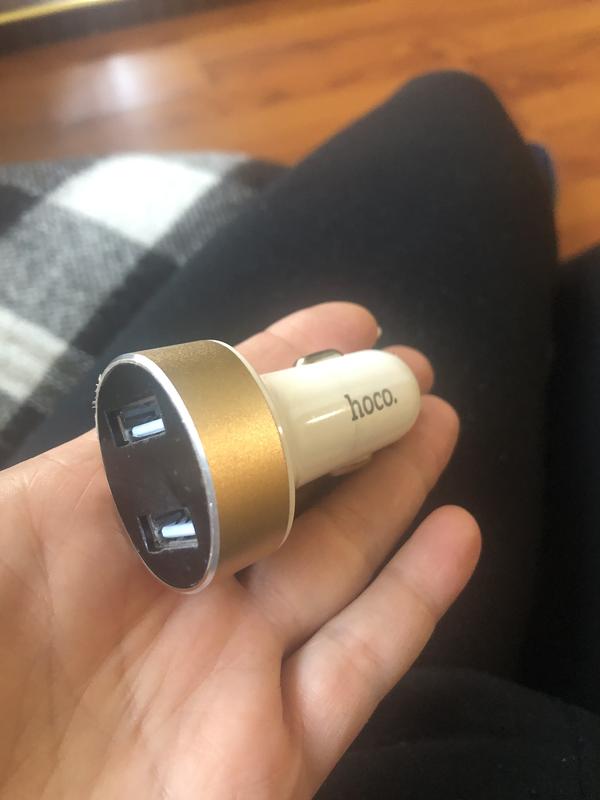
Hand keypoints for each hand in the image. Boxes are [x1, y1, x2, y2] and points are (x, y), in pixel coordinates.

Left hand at [0, 303, 479, 799]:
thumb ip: (44, 487)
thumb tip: (132, 415)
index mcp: (102, 536)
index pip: (207, 430)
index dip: (276, 369)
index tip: (345, 327)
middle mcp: (177, 591)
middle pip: (284, 490)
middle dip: (346, 424)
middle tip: (405, 373)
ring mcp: (230, 669)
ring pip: (334, 560)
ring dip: (392, 489)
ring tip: (438, 421)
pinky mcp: (275, 753)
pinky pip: (361, 664)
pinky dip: (414, 599)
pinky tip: (456, 534)